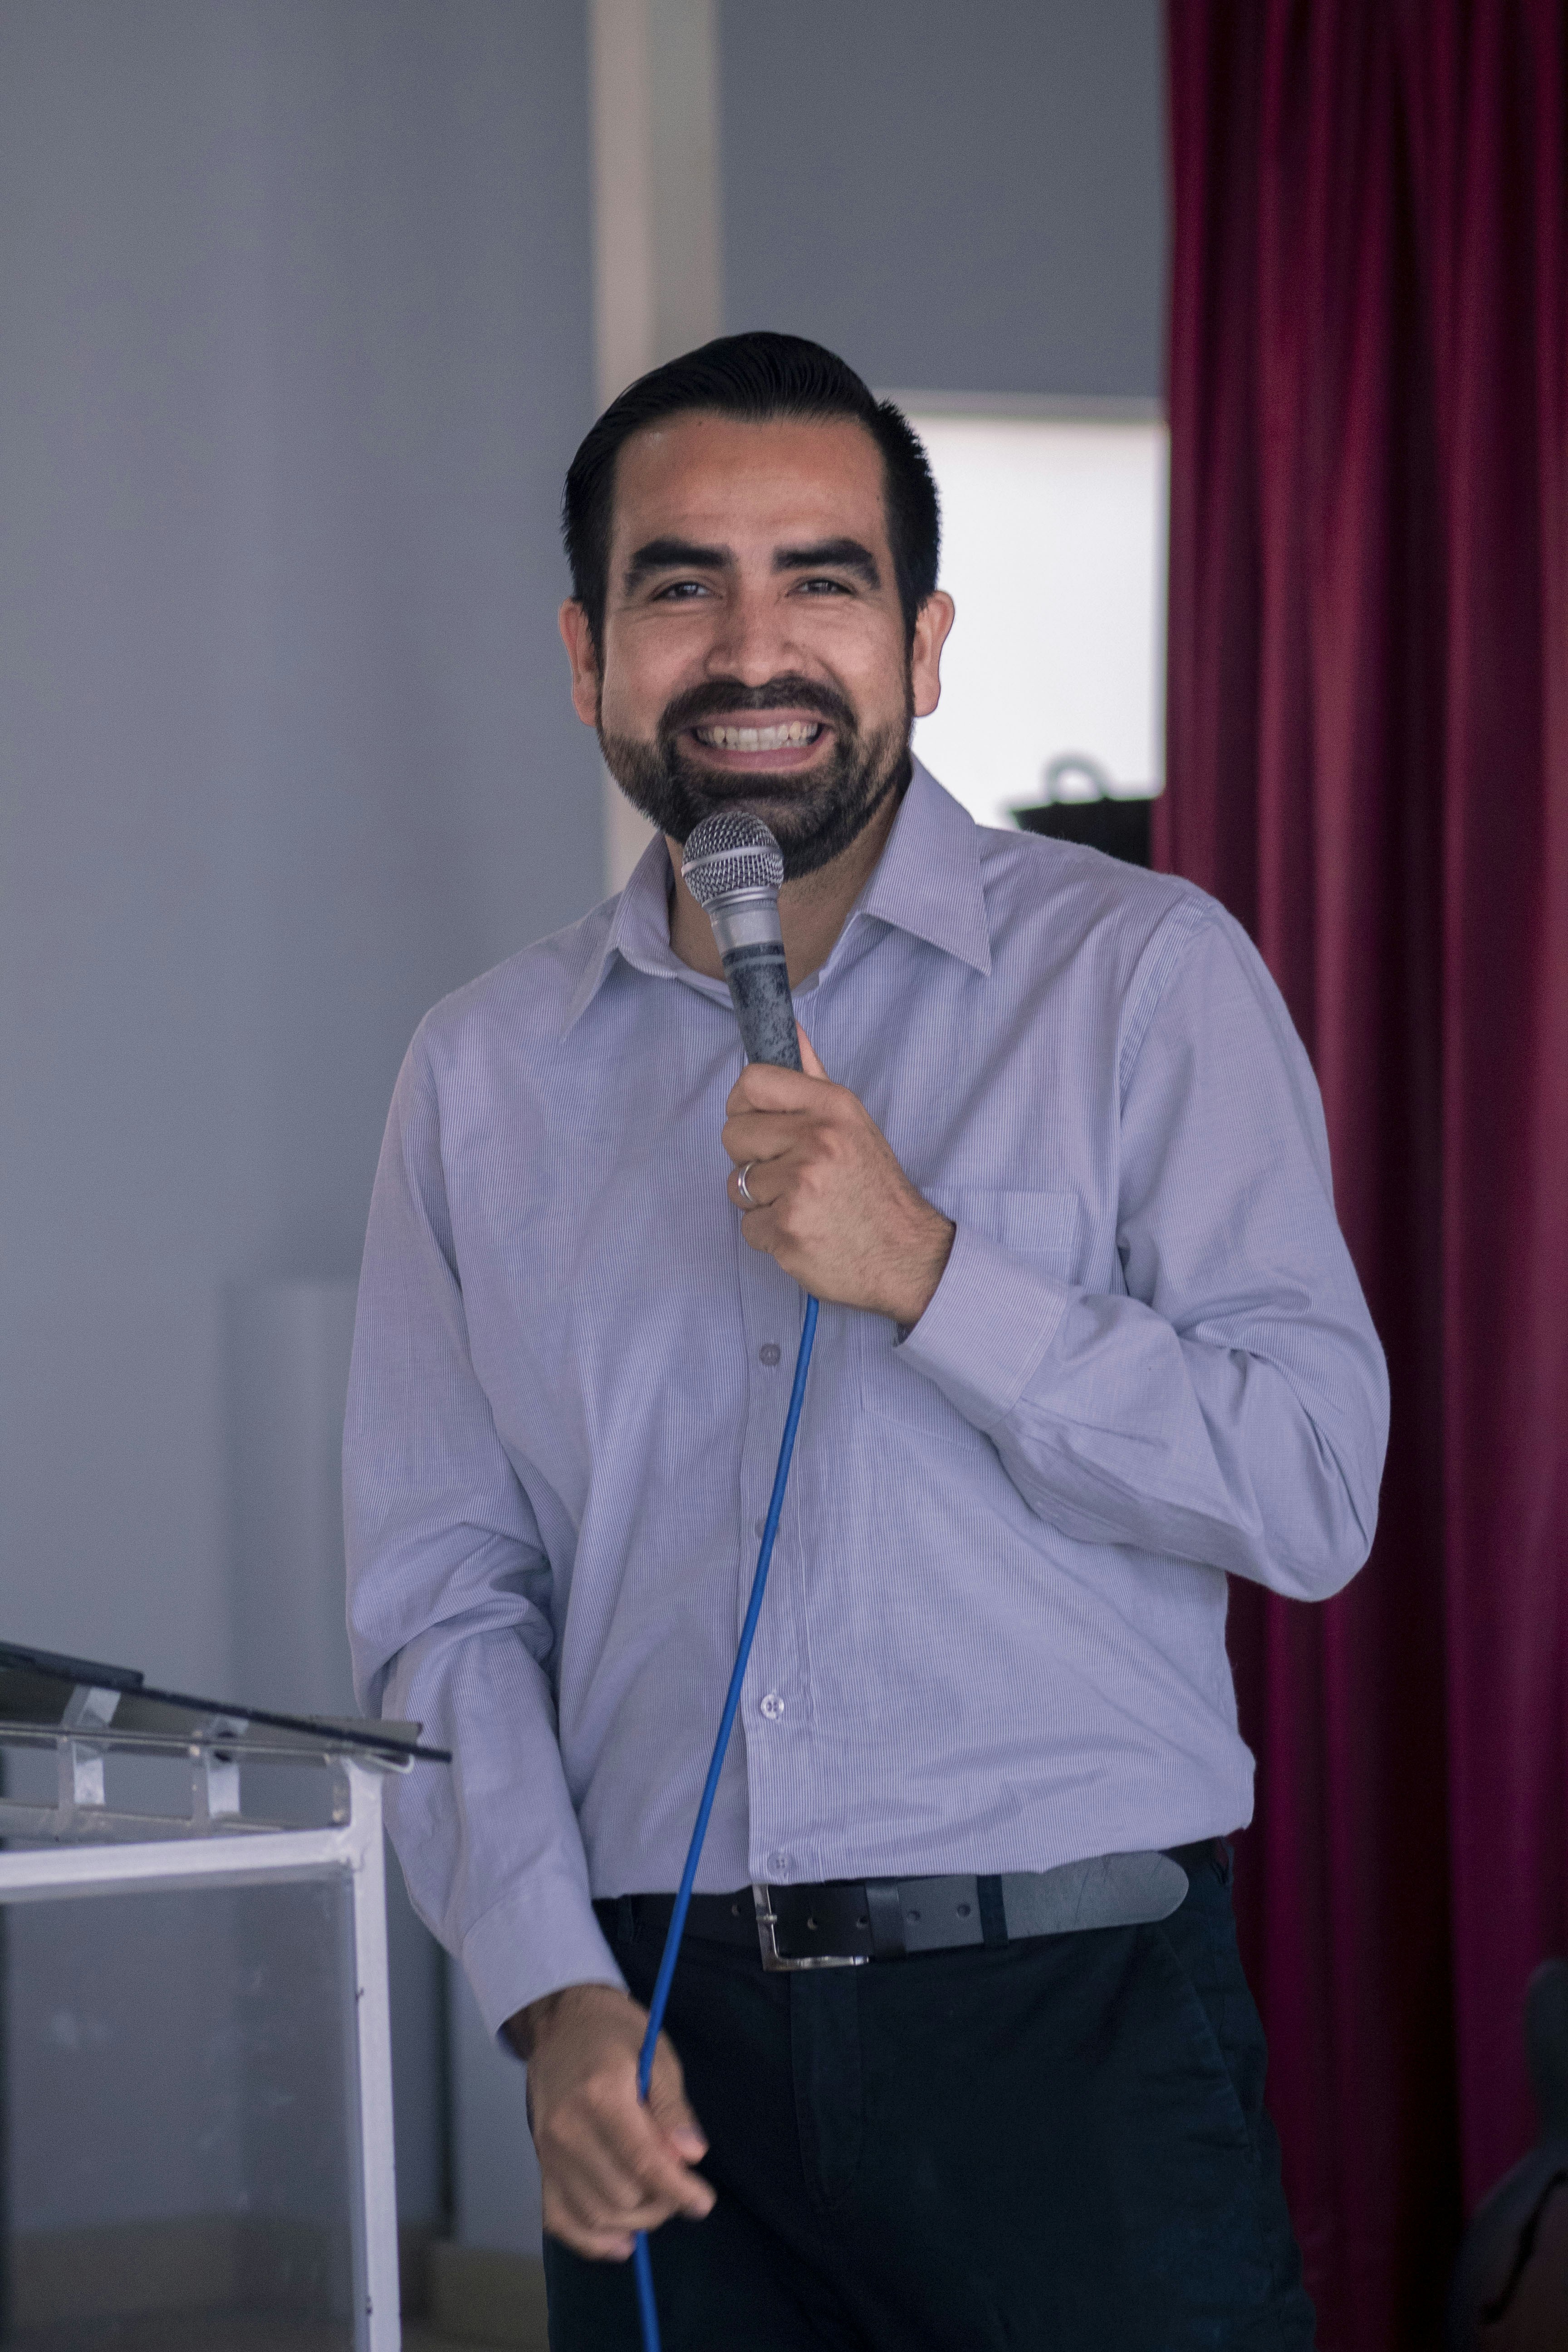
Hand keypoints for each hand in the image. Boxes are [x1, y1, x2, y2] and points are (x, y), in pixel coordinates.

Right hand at [503, 1982, 714, 2259]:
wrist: (561, 2021)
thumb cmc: (616, 2033)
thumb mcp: (657, 2056)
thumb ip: (674, 2108)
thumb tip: (692, 2156)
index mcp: (601, 2095)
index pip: (644, 2162)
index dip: (679, 2190)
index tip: (703, 2202)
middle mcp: (568, 2128)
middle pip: (622, 2195)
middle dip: (660, 2202)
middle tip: (680, 2185)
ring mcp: (548, 2150)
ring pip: (596, 2215)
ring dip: (634, 2221)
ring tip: (656, 2202)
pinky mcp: (541, 2163)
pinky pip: (560, 2220)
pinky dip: (591, 2241)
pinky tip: (622, 2241)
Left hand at [722, 1031, 955, 1325]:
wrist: (906, 1256)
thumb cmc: (875, 1188)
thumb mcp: (854, 1123)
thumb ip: (814, 1079)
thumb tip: (789, 1030)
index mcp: (832, 1107)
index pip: (752, 1081)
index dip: (744, 1105)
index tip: (760, 1124)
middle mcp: (816, 1142)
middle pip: (732, 1134)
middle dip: (751, 1157)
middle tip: (789, 1173)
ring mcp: (799, 1188)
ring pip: (737, 1183)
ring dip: (761, 1199)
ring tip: (801, 1204)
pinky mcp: (786, 1231)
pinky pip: (747, 1225)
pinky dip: (769, 1233)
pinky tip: (803, 1231)